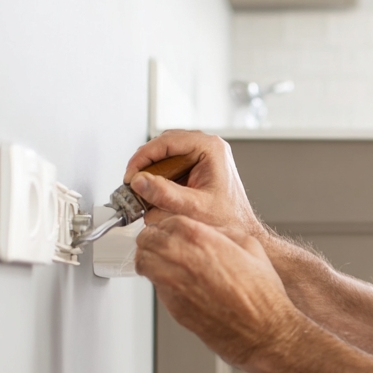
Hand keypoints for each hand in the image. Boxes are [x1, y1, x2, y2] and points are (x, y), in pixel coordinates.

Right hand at [123, 130, 264, 238]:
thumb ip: (166, 195)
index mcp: (210, 148)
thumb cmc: (228, 220)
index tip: (131, 175)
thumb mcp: (194, 208)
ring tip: (144, 193)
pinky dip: (159, 179)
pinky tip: (155, 195)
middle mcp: (207, 147)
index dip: (143, 157)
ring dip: (151, 173)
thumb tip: (139, 182)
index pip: (166, 141)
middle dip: (146, 165)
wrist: (241, 231)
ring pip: (165, 156)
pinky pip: (170, 166)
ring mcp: (202, 156)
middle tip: (134, 184)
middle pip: (164, 146)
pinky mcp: (197, 167)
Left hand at [135, 214, 302, 369]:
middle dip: (152, 239)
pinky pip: (155, 287)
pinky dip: (159, 281)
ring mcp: (174, 284)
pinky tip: (176, 284)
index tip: (172, 230)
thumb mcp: (250, 247)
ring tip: (160, 262)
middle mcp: (183, 258)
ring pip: (143, 262)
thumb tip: (209, 231)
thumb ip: (223, 233)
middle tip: (158, 243)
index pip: (166, 221)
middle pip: (148, 239)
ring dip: (149, 259)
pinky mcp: (173, 306)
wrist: (263, 330)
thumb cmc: (262, 295)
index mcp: (201, 239)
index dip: (168, 225)